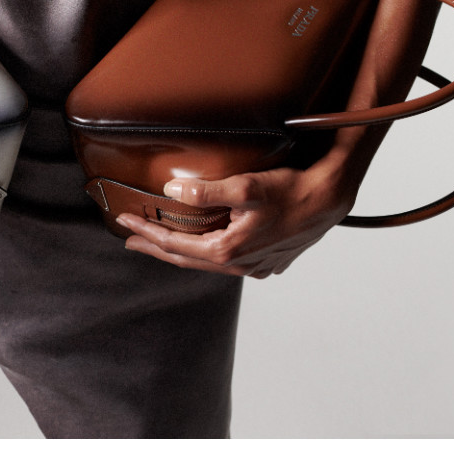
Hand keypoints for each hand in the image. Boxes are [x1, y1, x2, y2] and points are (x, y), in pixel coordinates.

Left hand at [117, 158, 355, 278]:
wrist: (329, 199)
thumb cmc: (291, 190)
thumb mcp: (246, 187)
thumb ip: (206, 191)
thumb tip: (171, 192)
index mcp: (228, 250)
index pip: (175, 245)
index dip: (147, 233)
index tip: (124, 224)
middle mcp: (240, 265)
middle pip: (187, 259)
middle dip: (157, 247)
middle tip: (131, 239)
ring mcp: (256, 267)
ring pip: (208, 262)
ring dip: (182, 251)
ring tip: (161, 240)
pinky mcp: (269, 262)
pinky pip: (230, 261)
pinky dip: (209, 252)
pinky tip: (206, 243)